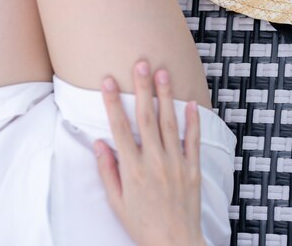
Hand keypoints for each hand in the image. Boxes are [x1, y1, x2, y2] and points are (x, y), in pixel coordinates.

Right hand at [93, 59, 206, 245]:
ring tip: (163, 72)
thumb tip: (99, 143)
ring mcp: (176, 163)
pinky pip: (193, 141)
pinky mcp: (193, 169)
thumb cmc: (142, 224)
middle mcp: (154, 161)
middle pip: (146, 118)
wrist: (175, 243)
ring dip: (166, 96)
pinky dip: (193, 121)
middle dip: (142, 88)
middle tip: (141, 63)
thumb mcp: (117, 202)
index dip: (112, 102)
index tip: (107, 80)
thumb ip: (108, 171)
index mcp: (132, 169)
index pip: (120, 128)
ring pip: (170, 123)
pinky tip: (191, 102)